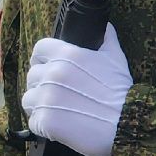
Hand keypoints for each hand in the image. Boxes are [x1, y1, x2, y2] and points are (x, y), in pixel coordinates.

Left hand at [21, 23, 132, 155]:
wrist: (127, 123)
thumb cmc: (121, 91)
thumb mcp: (116, 58)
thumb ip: (106, 38)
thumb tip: (104, 27)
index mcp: (67, 55)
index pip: (39, 49)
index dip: (42, 59)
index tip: (47, 68)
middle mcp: (53, 73)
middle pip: (32, 76)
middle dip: (42, 85)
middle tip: (57, 96)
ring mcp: (47, 97)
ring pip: (28, 99)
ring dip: (39, 106)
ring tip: (56, 113)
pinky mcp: (46, 120)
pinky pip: (33, 122)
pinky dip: (43, 126)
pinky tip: (59, 128)